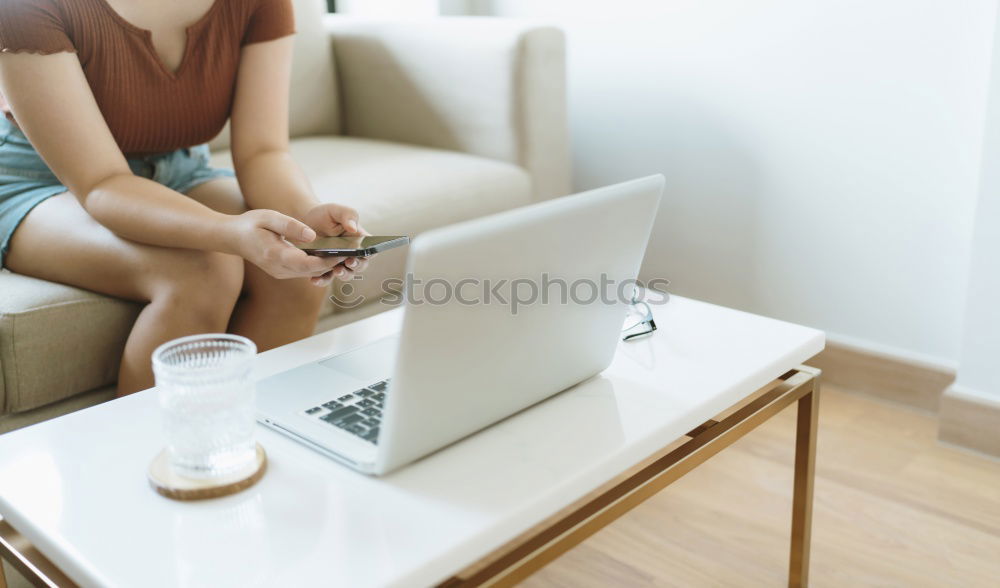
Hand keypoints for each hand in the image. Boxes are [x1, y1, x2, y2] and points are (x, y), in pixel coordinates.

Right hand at [227, 209, 345, 280]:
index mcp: (276, 255)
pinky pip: (306, 271)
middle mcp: (280, 269)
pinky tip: (333, 254)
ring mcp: (282, 273)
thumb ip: (290, 226)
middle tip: (355, 253)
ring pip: (311, 272)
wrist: (233, 238)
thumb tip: (312, 235)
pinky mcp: (284, 272)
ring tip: (348, 253)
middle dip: (334, 263)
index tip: (345, 253)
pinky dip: (319, 264)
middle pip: (313, 270)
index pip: (308, 263)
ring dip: (329, 265)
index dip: (328, 260)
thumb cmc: (250, 224)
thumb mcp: (269, 217)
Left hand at [300, 203, 370, 286]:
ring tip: (336, 271)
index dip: (369, 254)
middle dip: (356, 266)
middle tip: (348, 262)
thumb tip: (354, 228)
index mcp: (359, 241)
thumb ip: (348, 215)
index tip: (362, 253)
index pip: (370, 251)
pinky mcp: (325, 269)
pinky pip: (326, 278)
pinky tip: (314, 279)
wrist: (306, 222)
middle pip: (361, 265)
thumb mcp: (337, 210)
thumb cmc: (326, 215)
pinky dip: (322, 281)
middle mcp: (352, 255)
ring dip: (344, 274)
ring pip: (347, 274)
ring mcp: (339, 263)